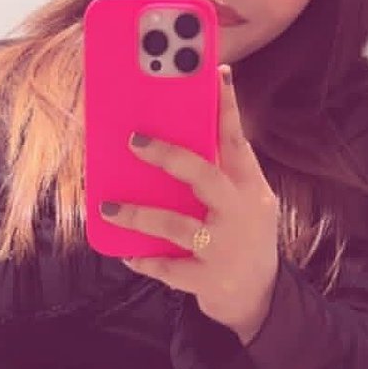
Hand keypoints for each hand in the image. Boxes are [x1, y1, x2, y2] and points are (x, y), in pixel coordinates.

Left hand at [100, 65, 279, 342]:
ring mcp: (225, 247)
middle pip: (204, 175)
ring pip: (177, 225)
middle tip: (134, 139)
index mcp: (249, 187)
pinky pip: (168, 268)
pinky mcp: (209, 280)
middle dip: (168, 155)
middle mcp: (241, 212)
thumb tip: (169, 137)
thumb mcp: (241, 201)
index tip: (214, 70)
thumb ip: (217, 173)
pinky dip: (144, 260)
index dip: (225, 105)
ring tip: (108, 208)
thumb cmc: (240, 237)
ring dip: (138, 215)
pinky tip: (125, 252)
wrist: (260, 298)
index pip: (236, 140)